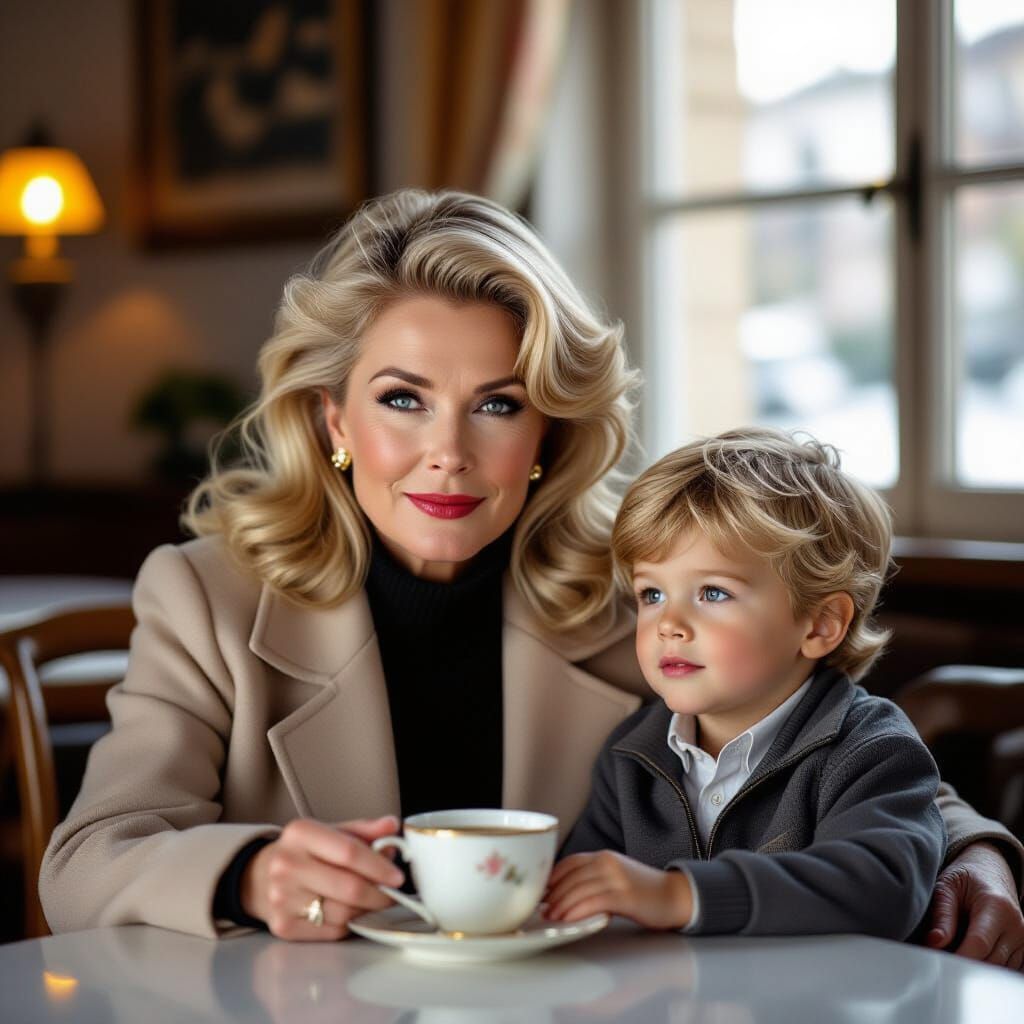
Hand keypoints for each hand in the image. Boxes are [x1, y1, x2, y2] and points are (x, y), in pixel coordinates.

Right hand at [241, 816, 403, 940]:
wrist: (260, 876)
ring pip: (343, 913)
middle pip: (349, 887)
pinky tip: (349, 911)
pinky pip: (331, 931)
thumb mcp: (331, 831)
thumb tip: (391, 827)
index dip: (379, 866)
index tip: (397, 876)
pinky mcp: (282, 926)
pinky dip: (348, 923)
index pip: (349, 852)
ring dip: (366, 910)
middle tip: (392, 894)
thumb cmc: (304, 852)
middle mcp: (286, 865)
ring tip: (372, 900)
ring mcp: (282, 898)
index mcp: (300, 833)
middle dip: (379, 894)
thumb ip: (364, 830)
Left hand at [543, 850, 692, 929]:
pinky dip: (577, 911)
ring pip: (579, 890)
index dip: (551, 877)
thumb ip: (592, 878)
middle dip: (552, 894)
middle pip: (570, 877)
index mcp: (603, 856)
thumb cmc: (642, 891)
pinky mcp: (625, 895)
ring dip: (561, 905)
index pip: (569, 863)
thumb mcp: (614, 876)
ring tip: (550, 918)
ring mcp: (616, 878)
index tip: (539, 892)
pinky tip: (568, 920)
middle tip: (540, 909)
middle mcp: (607, 862)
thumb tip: (562, 893)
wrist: (675, 896)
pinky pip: (594, 902)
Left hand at [925, 841, 1023, 968]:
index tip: (939, 962)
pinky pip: (1004, 968)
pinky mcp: (1023, 949)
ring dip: (974, 965)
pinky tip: (969, 952)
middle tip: (939, 954)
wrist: (990, 870)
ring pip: (996, 968)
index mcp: (997, 906)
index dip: (959, 956)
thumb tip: (935, 942)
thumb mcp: (947, 886)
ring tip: (953, 948)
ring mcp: (1023, 940)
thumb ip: (942, 914)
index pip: (979, 943)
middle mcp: (1016, 925)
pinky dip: (985, 966)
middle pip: (989, 961)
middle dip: (962, 962)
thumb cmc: (966, 877)